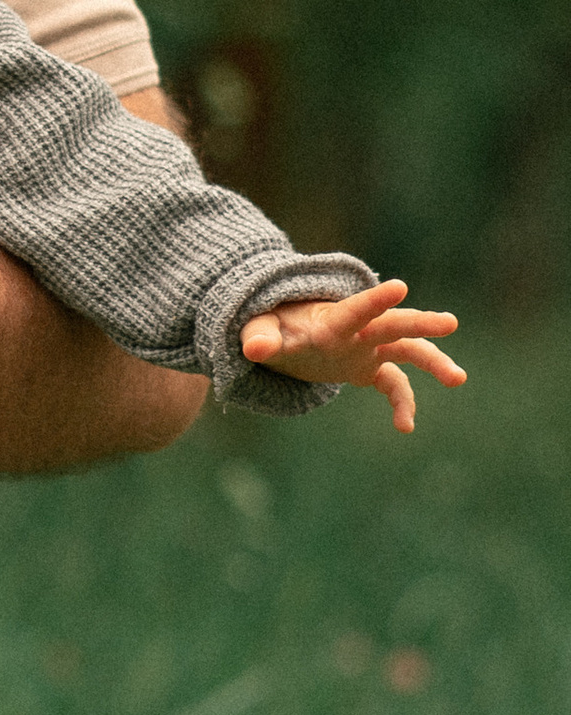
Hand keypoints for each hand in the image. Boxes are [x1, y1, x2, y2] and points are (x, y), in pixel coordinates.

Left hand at [239, 277, 465, 431]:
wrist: (285, 333)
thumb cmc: (272, 325)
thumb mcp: (258, 328)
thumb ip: (259, 336)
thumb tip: (255, 348)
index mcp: (331, 319)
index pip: (354, 309)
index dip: (374, 301)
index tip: (400, 287)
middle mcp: (358, 331)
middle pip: (392, 325)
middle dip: (419, 323)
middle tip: (450, 323)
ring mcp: (368, 348)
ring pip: (408, 351)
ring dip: (433, 362)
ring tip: (458, 378)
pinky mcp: (370, 368)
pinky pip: (394, 385)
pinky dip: (403, 404)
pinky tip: (405, 428)